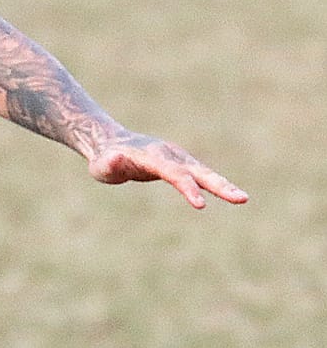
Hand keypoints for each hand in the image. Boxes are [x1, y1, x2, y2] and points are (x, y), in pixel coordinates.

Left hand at [87, 132, 247, 209]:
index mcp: (154, 158)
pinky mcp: (181, 165)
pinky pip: (201, 176)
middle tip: (241, 199)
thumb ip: (111, 163)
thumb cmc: (105, 158)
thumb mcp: (103, 164)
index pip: (175, 175)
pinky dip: (217, 185)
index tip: (200, 205)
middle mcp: (171, 157)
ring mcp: (179, 160)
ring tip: (243, 198)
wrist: (111, 143)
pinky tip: (232, 194)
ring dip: (224, 186)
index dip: (188, 188)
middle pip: (199, 172)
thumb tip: (115, 158)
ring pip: (205, 173)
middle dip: (220, 186)